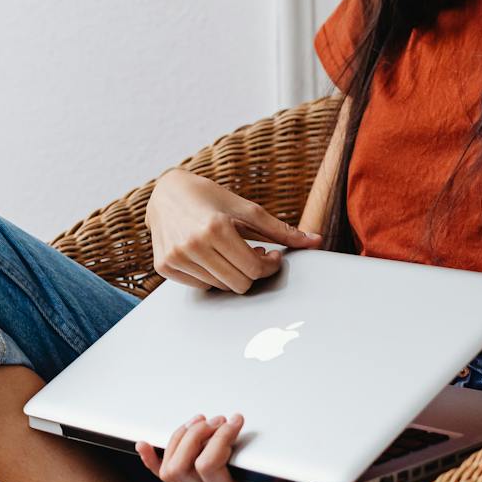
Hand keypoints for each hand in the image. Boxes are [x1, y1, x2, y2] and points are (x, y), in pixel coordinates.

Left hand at [135, 412, 318, 481]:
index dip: (219, 438)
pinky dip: (152, 460)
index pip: (209, 466)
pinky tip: (145, 445)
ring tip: (202, 421)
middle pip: (182, 466)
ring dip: (180, 439)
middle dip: (197, 435)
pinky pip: (165, 477)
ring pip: (170, 470)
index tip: (237, 420)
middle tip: (219, 419)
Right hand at [144, 168, 323, 292]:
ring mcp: (176, 258)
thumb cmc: (210, 197)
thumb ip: (281, 229)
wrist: (166, 193)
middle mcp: (192, 245)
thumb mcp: (246, 208)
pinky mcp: (165, 267)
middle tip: (256, 255)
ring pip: (220, 287)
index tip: (273, 256)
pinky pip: (200, 286)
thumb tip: (316, 240)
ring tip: (233, 253)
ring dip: (233, 274)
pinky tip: (213, 257)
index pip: (253, 268)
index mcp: (215, 228)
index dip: (269, 266)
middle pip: (239, 284)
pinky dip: (212, 276)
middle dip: (254, 273)